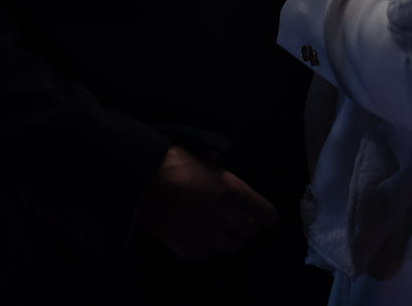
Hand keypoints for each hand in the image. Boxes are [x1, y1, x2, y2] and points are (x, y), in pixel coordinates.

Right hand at [137, 145, 276, 260]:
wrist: (143, 182)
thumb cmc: (173, 163)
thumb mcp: (202, 155)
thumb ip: (216, 163)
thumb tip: (216, 158)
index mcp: (234, 193)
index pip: (265, 213)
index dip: (267, 215)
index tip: (268, 218)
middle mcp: (225, 218)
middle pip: (249, 233)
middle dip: (248, 227)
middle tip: (243, 223)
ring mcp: (206, 236)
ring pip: (230, 248)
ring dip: (230, 240)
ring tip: (225, 234)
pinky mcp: (188, 248)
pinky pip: (206, 255)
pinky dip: (207, 249)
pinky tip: (204, 241)